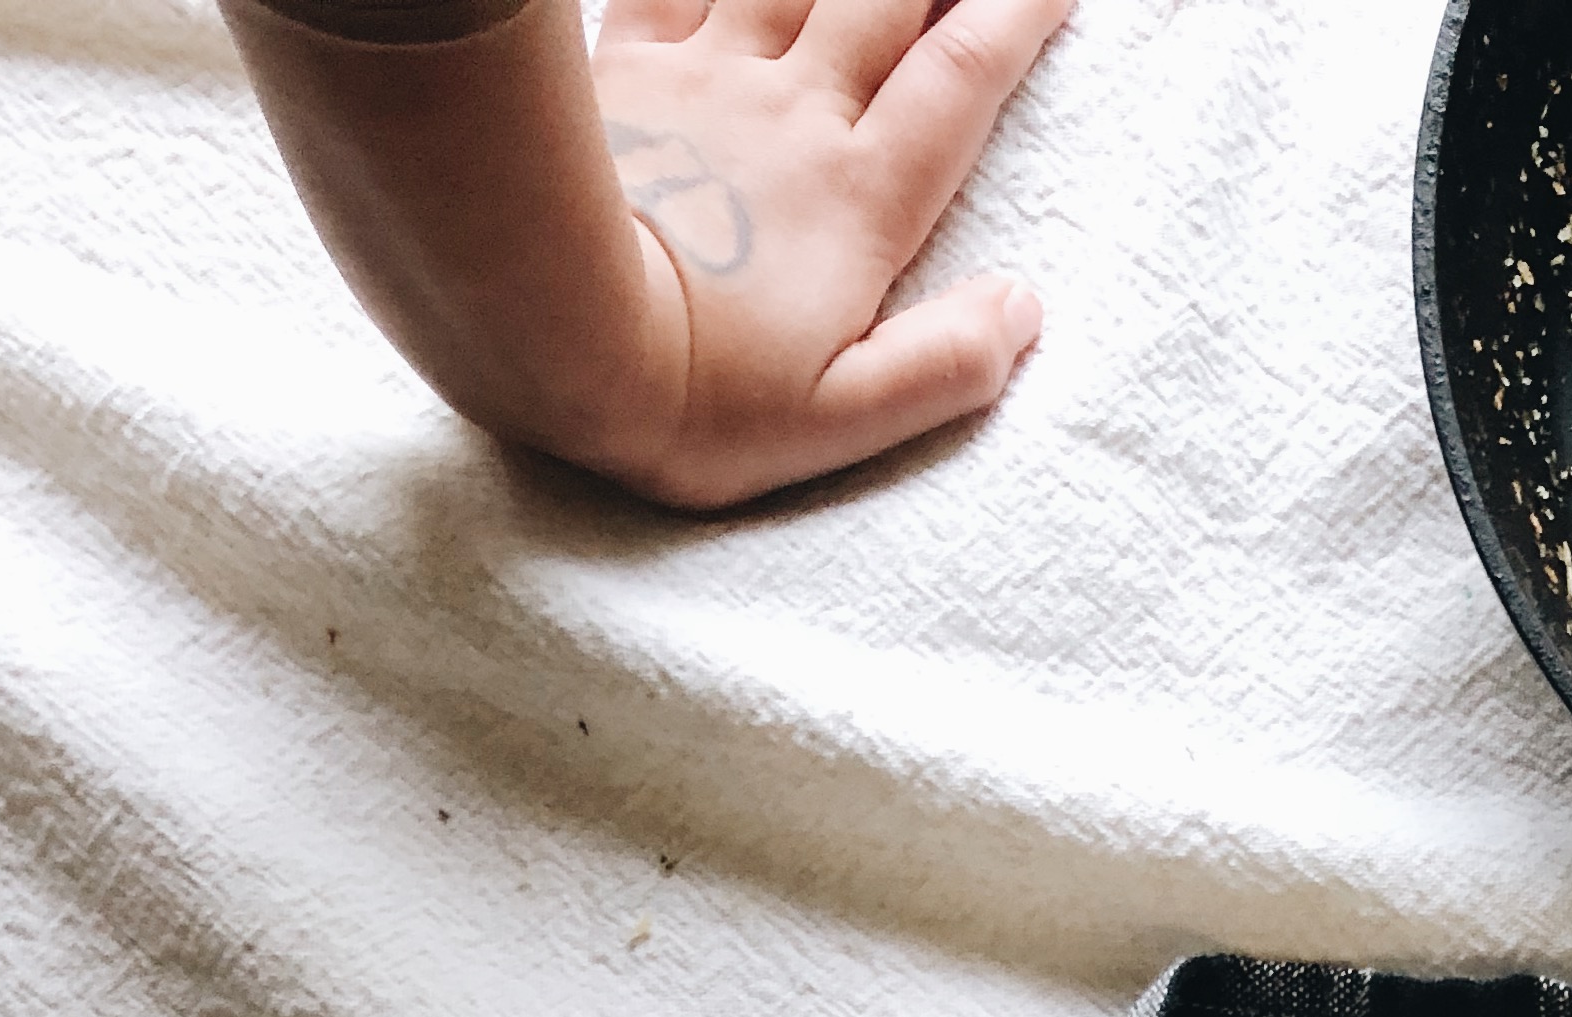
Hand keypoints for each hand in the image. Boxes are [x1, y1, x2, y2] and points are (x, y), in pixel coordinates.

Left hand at [587, 0, 1069, 504]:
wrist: (546, 332)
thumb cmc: (693, 397)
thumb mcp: (837, 421)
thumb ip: (944, 368)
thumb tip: (1024, 310)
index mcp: (859, 198)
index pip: (961, 81)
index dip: (1018, 18)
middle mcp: (797, 114)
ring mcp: (711, 77)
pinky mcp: (630, 65)